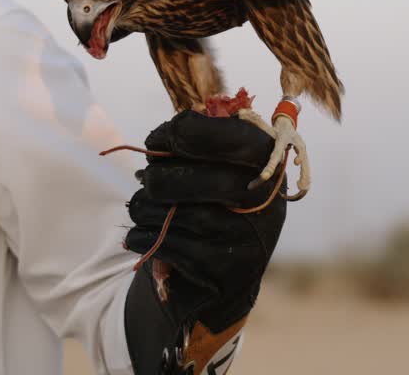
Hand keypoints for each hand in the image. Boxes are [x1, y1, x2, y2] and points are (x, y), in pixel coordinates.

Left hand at [123, 110, 286, 372]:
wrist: (227, 276)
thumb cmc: (218, 206)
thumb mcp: (224, 168)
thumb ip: (203, 144)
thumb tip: (162, 139)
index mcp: (269, 163)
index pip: (230, 136)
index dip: (180, 132)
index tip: (153, 140)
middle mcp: (267, 201)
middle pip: (202, 178)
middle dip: (159, 176)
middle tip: (145, 178)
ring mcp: (249, 240)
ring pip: (180, 215)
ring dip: (146, 207)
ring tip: (139, 205)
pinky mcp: (225, 272)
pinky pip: (171, 247)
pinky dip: (143, 237)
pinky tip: (139, 233)